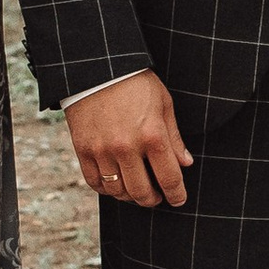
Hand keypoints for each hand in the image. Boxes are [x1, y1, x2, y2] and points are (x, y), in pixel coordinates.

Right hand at [62, 69, 192, 207]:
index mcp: (152, 135)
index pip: (169, 178)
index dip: (176, 194)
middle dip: (153, 200)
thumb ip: (174, 138)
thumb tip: (185, 164)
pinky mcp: (83, 150)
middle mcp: (127, 147)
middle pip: (142, 192)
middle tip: (157, 198)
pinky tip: (115, 183)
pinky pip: (95, 182)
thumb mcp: (163, 104)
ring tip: (136, 190)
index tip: (178, 199)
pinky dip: (106, 189)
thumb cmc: (136, 83)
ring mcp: (102, 150)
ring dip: (130, 196)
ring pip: (117, 191)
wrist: (97, 68)